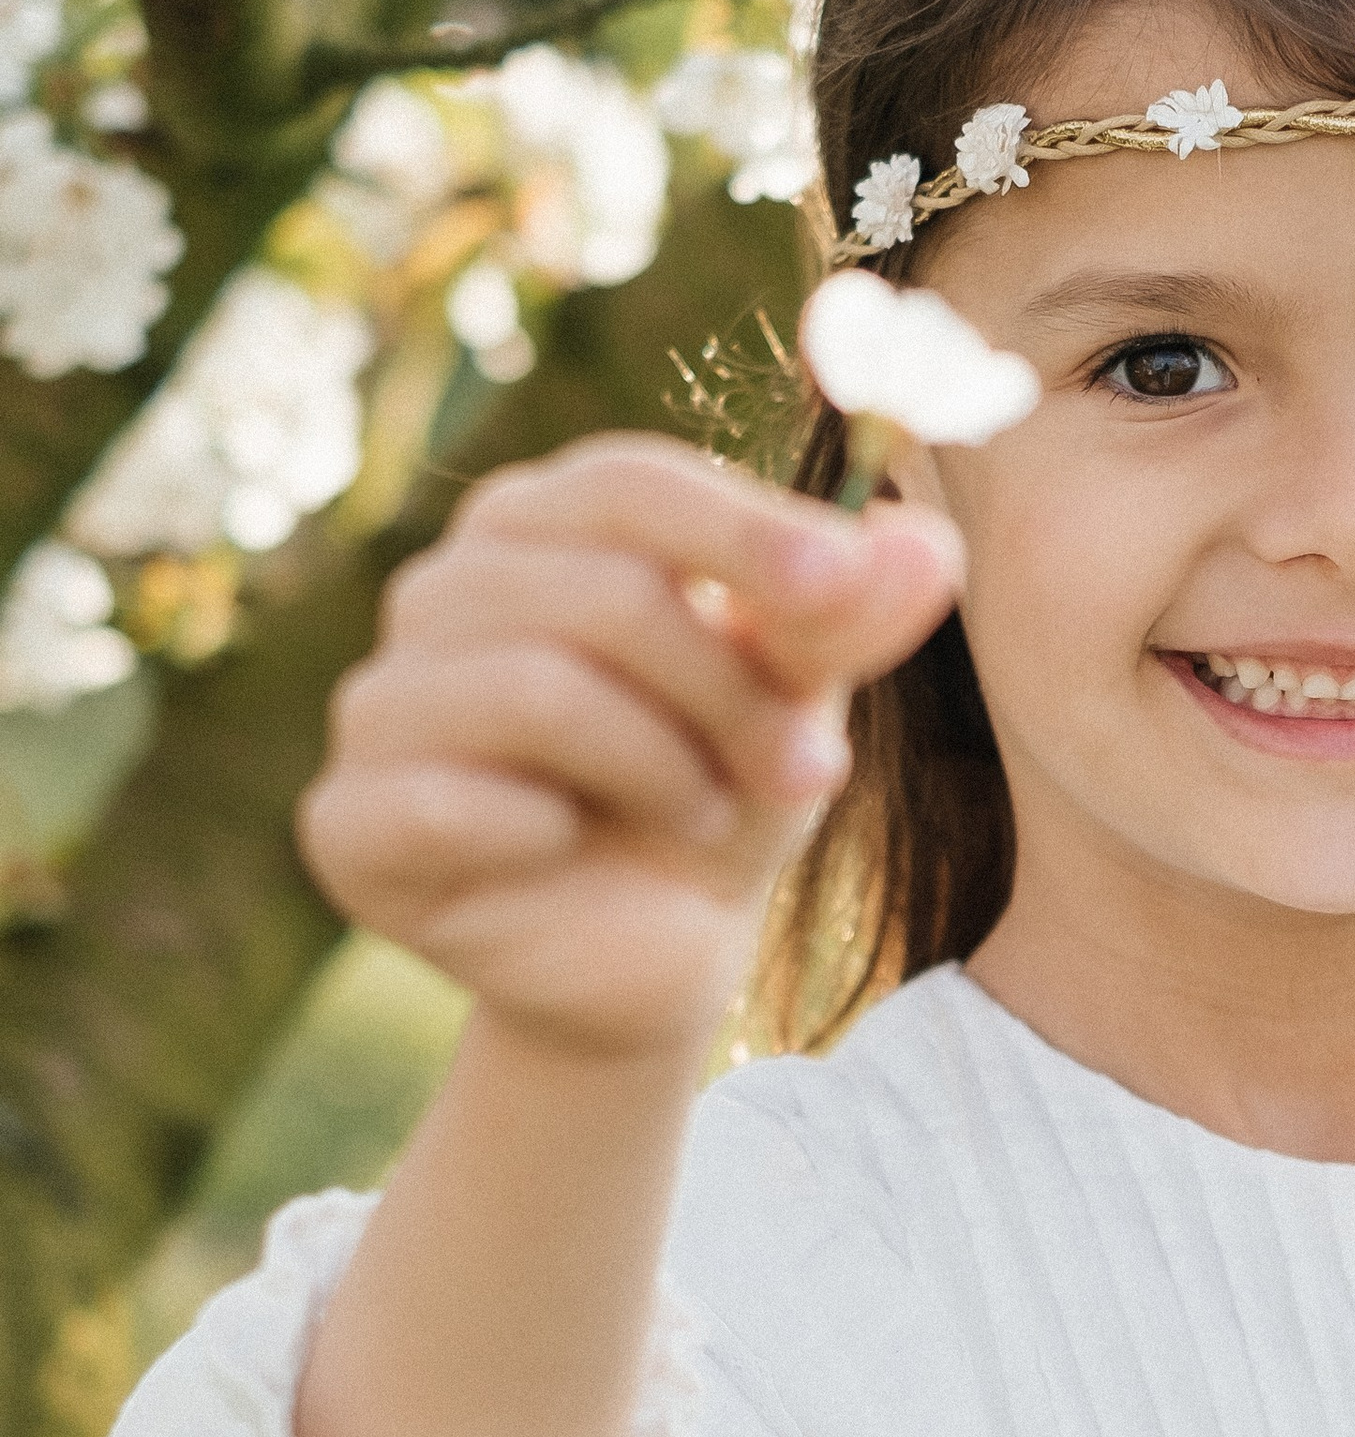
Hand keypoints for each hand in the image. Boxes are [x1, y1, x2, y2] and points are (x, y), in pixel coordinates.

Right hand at [298, 434, 960, 1061]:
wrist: (655, 951)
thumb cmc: (720, 785)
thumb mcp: (797, 697)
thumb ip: (849, 618)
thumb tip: (925, 541)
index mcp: (542, 526)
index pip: (628, 484)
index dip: (742, 531)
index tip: (846, 588)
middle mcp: (441, 593)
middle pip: (599, 590)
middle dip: (728, 688)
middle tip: (807, 771)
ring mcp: (380, 703)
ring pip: (534, 687)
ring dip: (660, 764)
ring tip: (704, 812)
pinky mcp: (346, 819)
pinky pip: (446, 797)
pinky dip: (546, 829)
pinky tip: (570, 849)